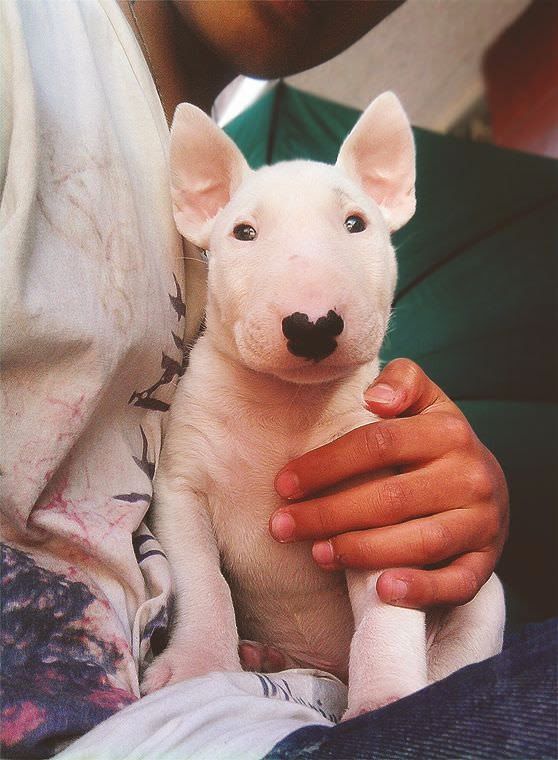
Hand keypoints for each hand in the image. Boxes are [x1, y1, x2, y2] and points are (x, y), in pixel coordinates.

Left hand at [269, 358, 508, 608]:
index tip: (285, 484)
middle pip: (391, 498)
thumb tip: (375, 399)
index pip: (379, 444)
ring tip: (317, 553)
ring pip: (420, 542)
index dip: (327, 465)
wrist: (486, 483)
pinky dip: (420, 589)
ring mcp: (481, 523)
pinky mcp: (484, 562)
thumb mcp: (425, 400)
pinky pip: (456, 582)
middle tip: (283, 526)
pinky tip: (381, 591)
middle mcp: (470, 477)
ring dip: (363, 551)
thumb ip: (401, 382)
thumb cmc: (435, 441)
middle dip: (329, 514)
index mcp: (449, 431)